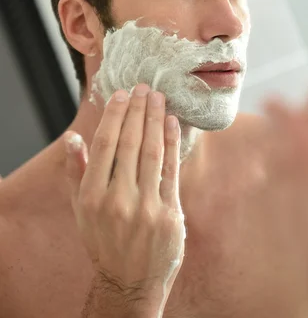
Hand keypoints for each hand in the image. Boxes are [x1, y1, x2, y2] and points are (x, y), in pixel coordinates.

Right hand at [64, 85, 184, 316]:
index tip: (122, 94)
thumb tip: (73, 137)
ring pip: (152, 152)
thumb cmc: (104, 238)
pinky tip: (173, 123)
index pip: (104, 144)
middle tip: (144, 87)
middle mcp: (117, 200)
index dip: (114, 115)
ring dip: (156, 120)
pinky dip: (172, 143)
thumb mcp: (82, 209)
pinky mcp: (169, 213)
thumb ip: (76, 172)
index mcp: (92, 196)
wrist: (130, 280)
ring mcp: (145, 207)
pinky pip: (171, 170)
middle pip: (130, 143)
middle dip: (138, 111)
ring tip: (159, 98)